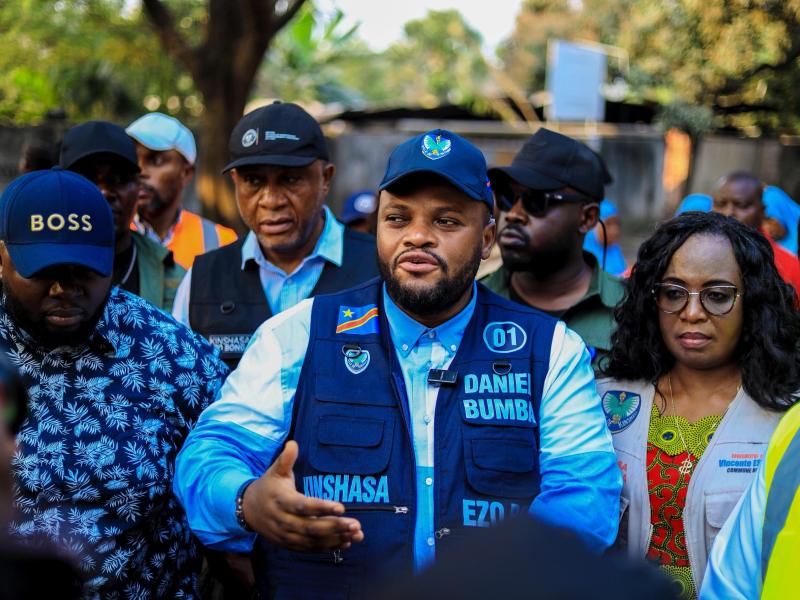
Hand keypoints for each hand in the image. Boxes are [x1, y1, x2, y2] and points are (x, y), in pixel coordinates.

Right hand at [241, 440, 363, 550]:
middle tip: (356, 525)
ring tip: (356, 535)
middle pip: (310, 527)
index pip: (303, 506)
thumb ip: (286, 459)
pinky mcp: (290, 544)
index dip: (322, 508)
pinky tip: (346, 543)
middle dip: (334, 527)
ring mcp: (286, 535)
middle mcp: (283, 521)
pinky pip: (310, 548)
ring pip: (312, 541)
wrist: (249, 510)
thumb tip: (292, 443)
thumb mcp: (275, 471)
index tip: (341, 507)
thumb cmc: (268, 486)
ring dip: (335, 539)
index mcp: (281, 501)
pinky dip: (328, 547)